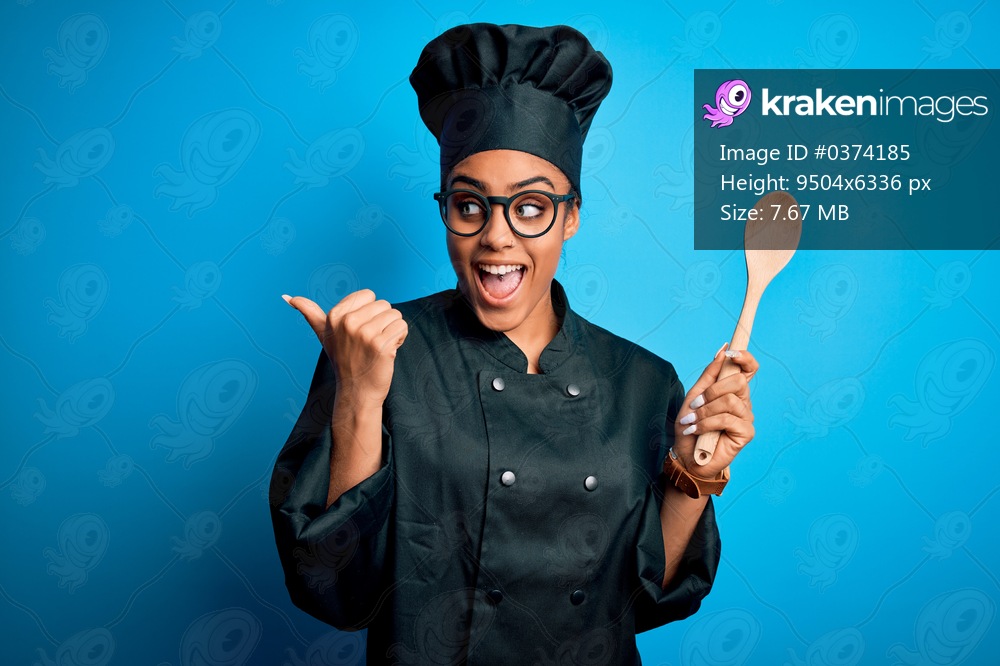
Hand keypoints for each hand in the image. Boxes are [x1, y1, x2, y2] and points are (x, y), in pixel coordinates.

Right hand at [282, 289, 407, 404]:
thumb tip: (287, 297)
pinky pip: (401, 327)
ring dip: (393, 330)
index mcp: (335, 315)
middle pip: (384, 304)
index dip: (370, 312)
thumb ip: (309, 313)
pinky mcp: (381, 345)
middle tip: (370, 342)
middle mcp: (348, 323)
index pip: (369, 295)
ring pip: (395, 315)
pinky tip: (388, 352)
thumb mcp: (323, 335)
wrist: (356, 391)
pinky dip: (400, 339)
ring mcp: (365, 334)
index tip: (360, 330)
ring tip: (379, 346)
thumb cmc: (343, 360)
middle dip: (383, 321)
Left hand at [671, 345, 757, 477]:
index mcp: (732, 391)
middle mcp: (743, 402)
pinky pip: (728, 419)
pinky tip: (696, 430)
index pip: (749, 369)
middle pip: (738, 382)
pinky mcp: (746, 433)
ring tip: (692, 421)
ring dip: (705, 411)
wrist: (685, 456)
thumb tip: (722, 350)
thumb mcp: (694, 396)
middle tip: (695, 404)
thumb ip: (709, 374)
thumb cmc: (690, 426)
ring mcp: (746, 417)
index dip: (745, 358)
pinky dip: (707, 423)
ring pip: (730, 401)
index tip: (731, 353)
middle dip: (712, 391)